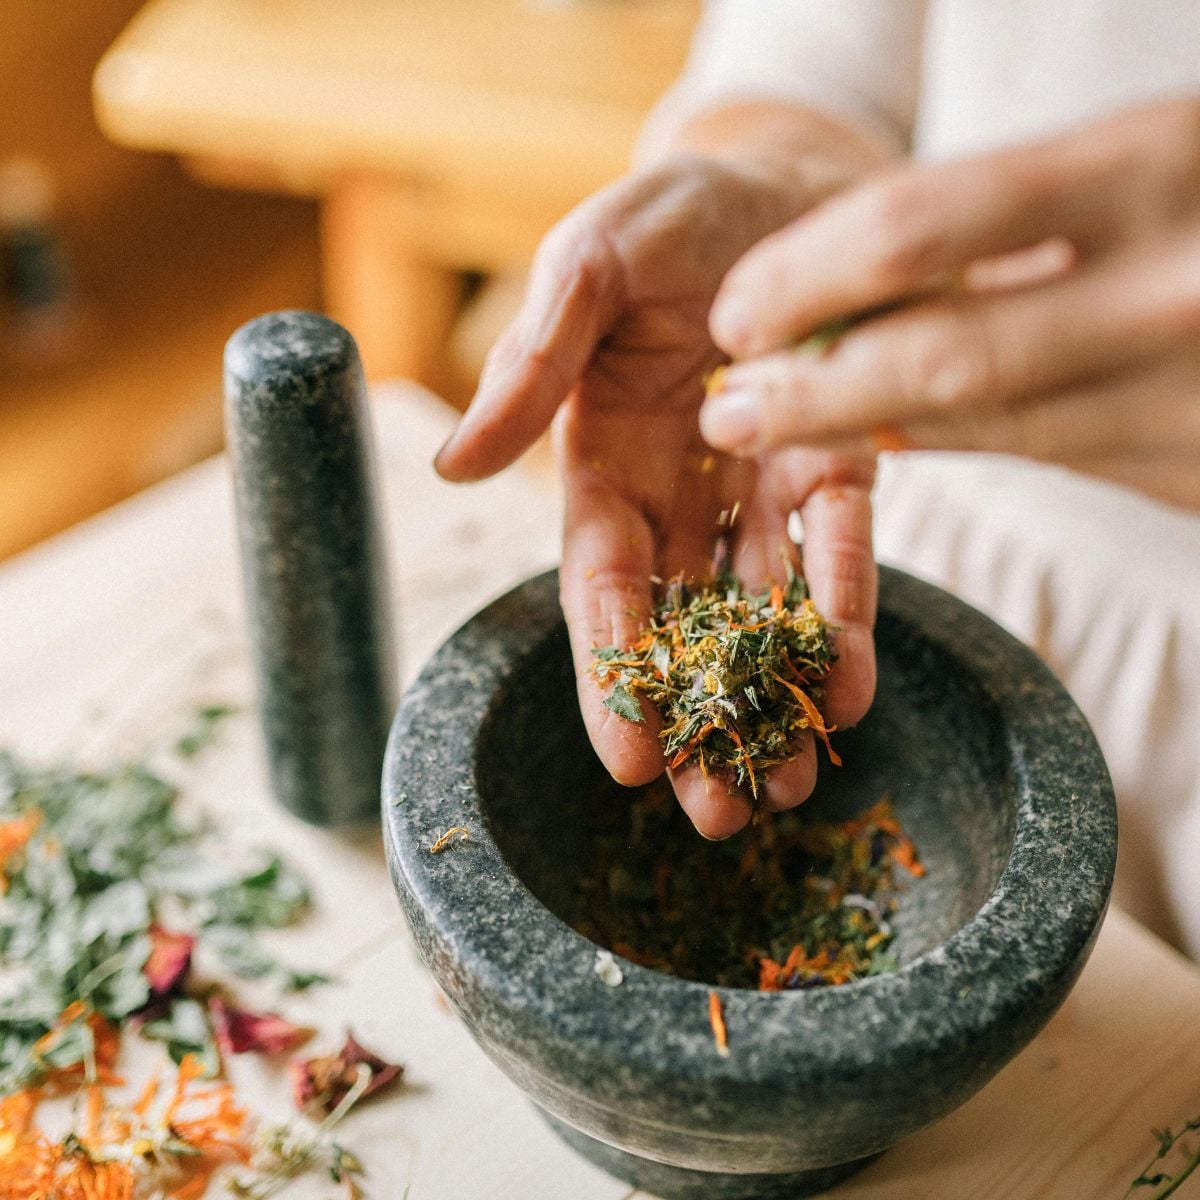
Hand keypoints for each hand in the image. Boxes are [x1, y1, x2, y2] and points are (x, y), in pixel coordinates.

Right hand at [436, 155, 877, 837]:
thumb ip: (529, 368)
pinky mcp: (840, 465)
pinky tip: (849, 689)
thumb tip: (452, 468)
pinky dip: (845, 615)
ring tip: (791, 787)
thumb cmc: (669, 212)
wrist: (782, 178)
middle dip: (697, 720)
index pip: (600, 585)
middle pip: (683, 625)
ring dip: (775, 699)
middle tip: (719, 816)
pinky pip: (842, 550)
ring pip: (762, 612)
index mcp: (602, 462)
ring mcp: (763, 487)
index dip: (608, 672)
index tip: (623, 760)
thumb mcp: (587, 270)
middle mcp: (679, 492)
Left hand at [701, 98, 1199, 509]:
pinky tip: (878, 435)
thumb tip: (850, 288)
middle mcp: (1183, 283)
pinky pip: (1041, 452)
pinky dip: (947, 442)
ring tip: (764, 426)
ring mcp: (1194, 393)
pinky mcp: (1196, 466)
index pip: (928, 224)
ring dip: (858, 431)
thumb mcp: (1154, 160)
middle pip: (941, 352)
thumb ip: (1020, 218)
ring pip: (985, 422)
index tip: (736, 307)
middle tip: (724, 403)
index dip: (808, 271)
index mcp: (1165, 162)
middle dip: (807, 387)